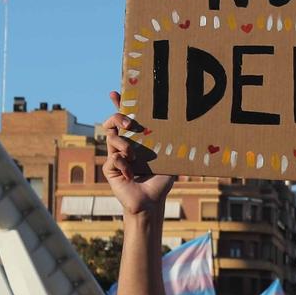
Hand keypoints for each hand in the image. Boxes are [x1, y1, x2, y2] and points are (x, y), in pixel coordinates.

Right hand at [102, 93, 174, 214]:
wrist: (151, 202)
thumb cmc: (161, 182)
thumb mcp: (168, 158)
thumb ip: (170, 144)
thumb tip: (185, 128)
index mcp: (136, 142)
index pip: (124, 120)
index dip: (119, 105)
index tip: (115, 92)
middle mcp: (123, 147)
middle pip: (111, 123)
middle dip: (117, 117)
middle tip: (130, 123)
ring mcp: (114, 157)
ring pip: (110, 138)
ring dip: (123, 144)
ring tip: (133, 156)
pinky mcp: (109, 169)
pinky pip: (112, 158)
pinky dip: (123, 164)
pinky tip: (131, 174)